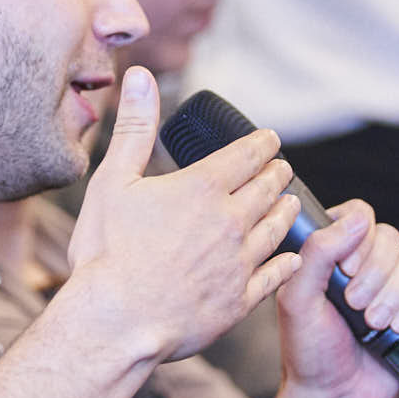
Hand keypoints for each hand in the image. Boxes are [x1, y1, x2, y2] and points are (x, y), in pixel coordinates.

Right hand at [66, 68, 298, 365]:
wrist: (116, 322)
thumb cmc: (106, 252)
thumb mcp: (114, 180)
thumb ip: (135, 127)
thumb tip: (140, 75)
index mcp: (202, 188)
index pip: (247, 155)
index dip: (262, 144)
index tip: (270, 140)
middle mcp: (230, 222)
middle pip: (267, 189)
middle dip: (276, 174)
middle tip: (281, 168)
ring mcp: (239, 263)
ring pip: (278, 230)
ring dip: (286, 212)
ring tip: (289, 203)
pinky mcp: (240, 301)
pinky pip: (275, 276)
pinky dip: (287, 263)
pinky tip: (292, 260)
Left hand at [273, 201, 398, 397]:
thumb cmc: (308, 352)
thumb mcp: (298, 299)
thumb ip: (318, 253)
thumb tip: (356, 220)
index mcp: (327, 255)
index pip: (357, 216)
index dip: (359, 238)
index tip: (346, 270)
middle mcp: (359, 266)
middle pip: (389, 237)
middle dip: (374, 273)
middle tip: (354, 304)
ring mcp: (386, 288)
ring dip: (391, 295)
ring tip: (370, 324)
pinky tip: (395, 328)